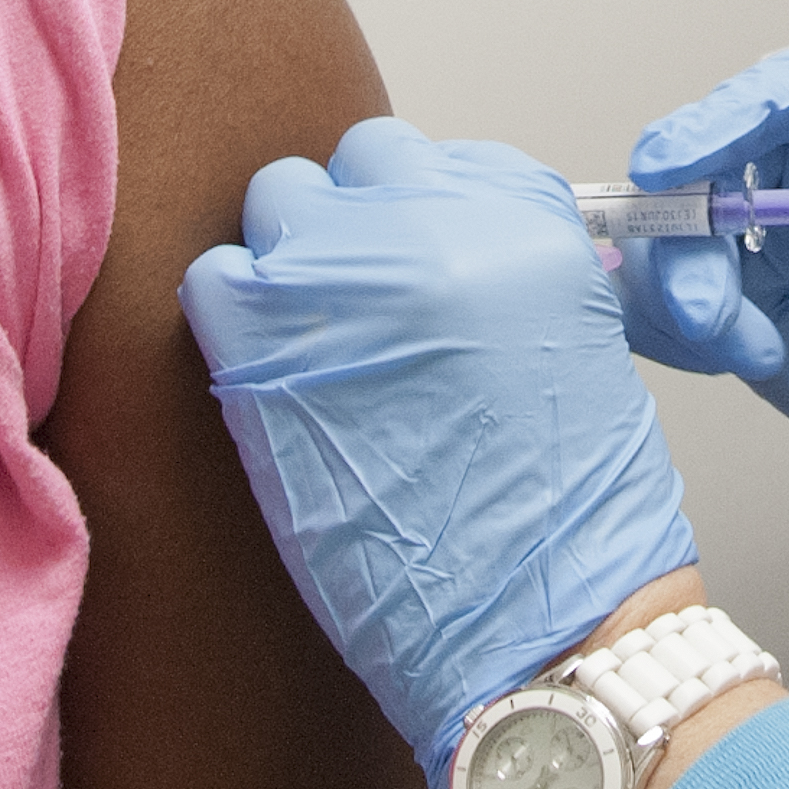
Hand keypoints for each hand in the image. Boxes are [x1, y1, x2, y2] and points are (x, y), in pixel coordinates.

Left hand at [180, 118, 702, 788]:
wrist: (540, 627)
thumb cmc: (568, 524)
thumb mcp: (574, 354)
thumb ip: (506, 279)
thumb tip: (438, 265)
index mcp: (528, 224)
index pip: (444, 161)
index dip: (421, 221)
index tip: (416, 274)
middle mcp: (440, 224)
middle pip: (362, 163)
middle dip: (353, 224)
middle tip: (358, 310)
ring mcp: (348, 272)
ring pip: (280, 200)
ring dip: (290, 263)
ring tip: (310, 350)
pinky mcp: (266, 338)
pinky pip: (215, 277)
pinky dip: (229, 318)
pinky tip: (265, 380)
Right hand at [619, 41, 788, 523]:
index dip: (726, 116)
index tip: (676, 157)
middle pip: (709, 153)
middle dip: (683, 219)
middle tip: (693, 286)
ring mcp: (774, 232)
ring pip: (678, 226)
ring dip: (681, 281)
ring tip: (726, 337)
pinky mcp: (747, 301)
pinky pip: (676, 296)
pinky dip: (679, 326)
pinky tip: (739, 353)